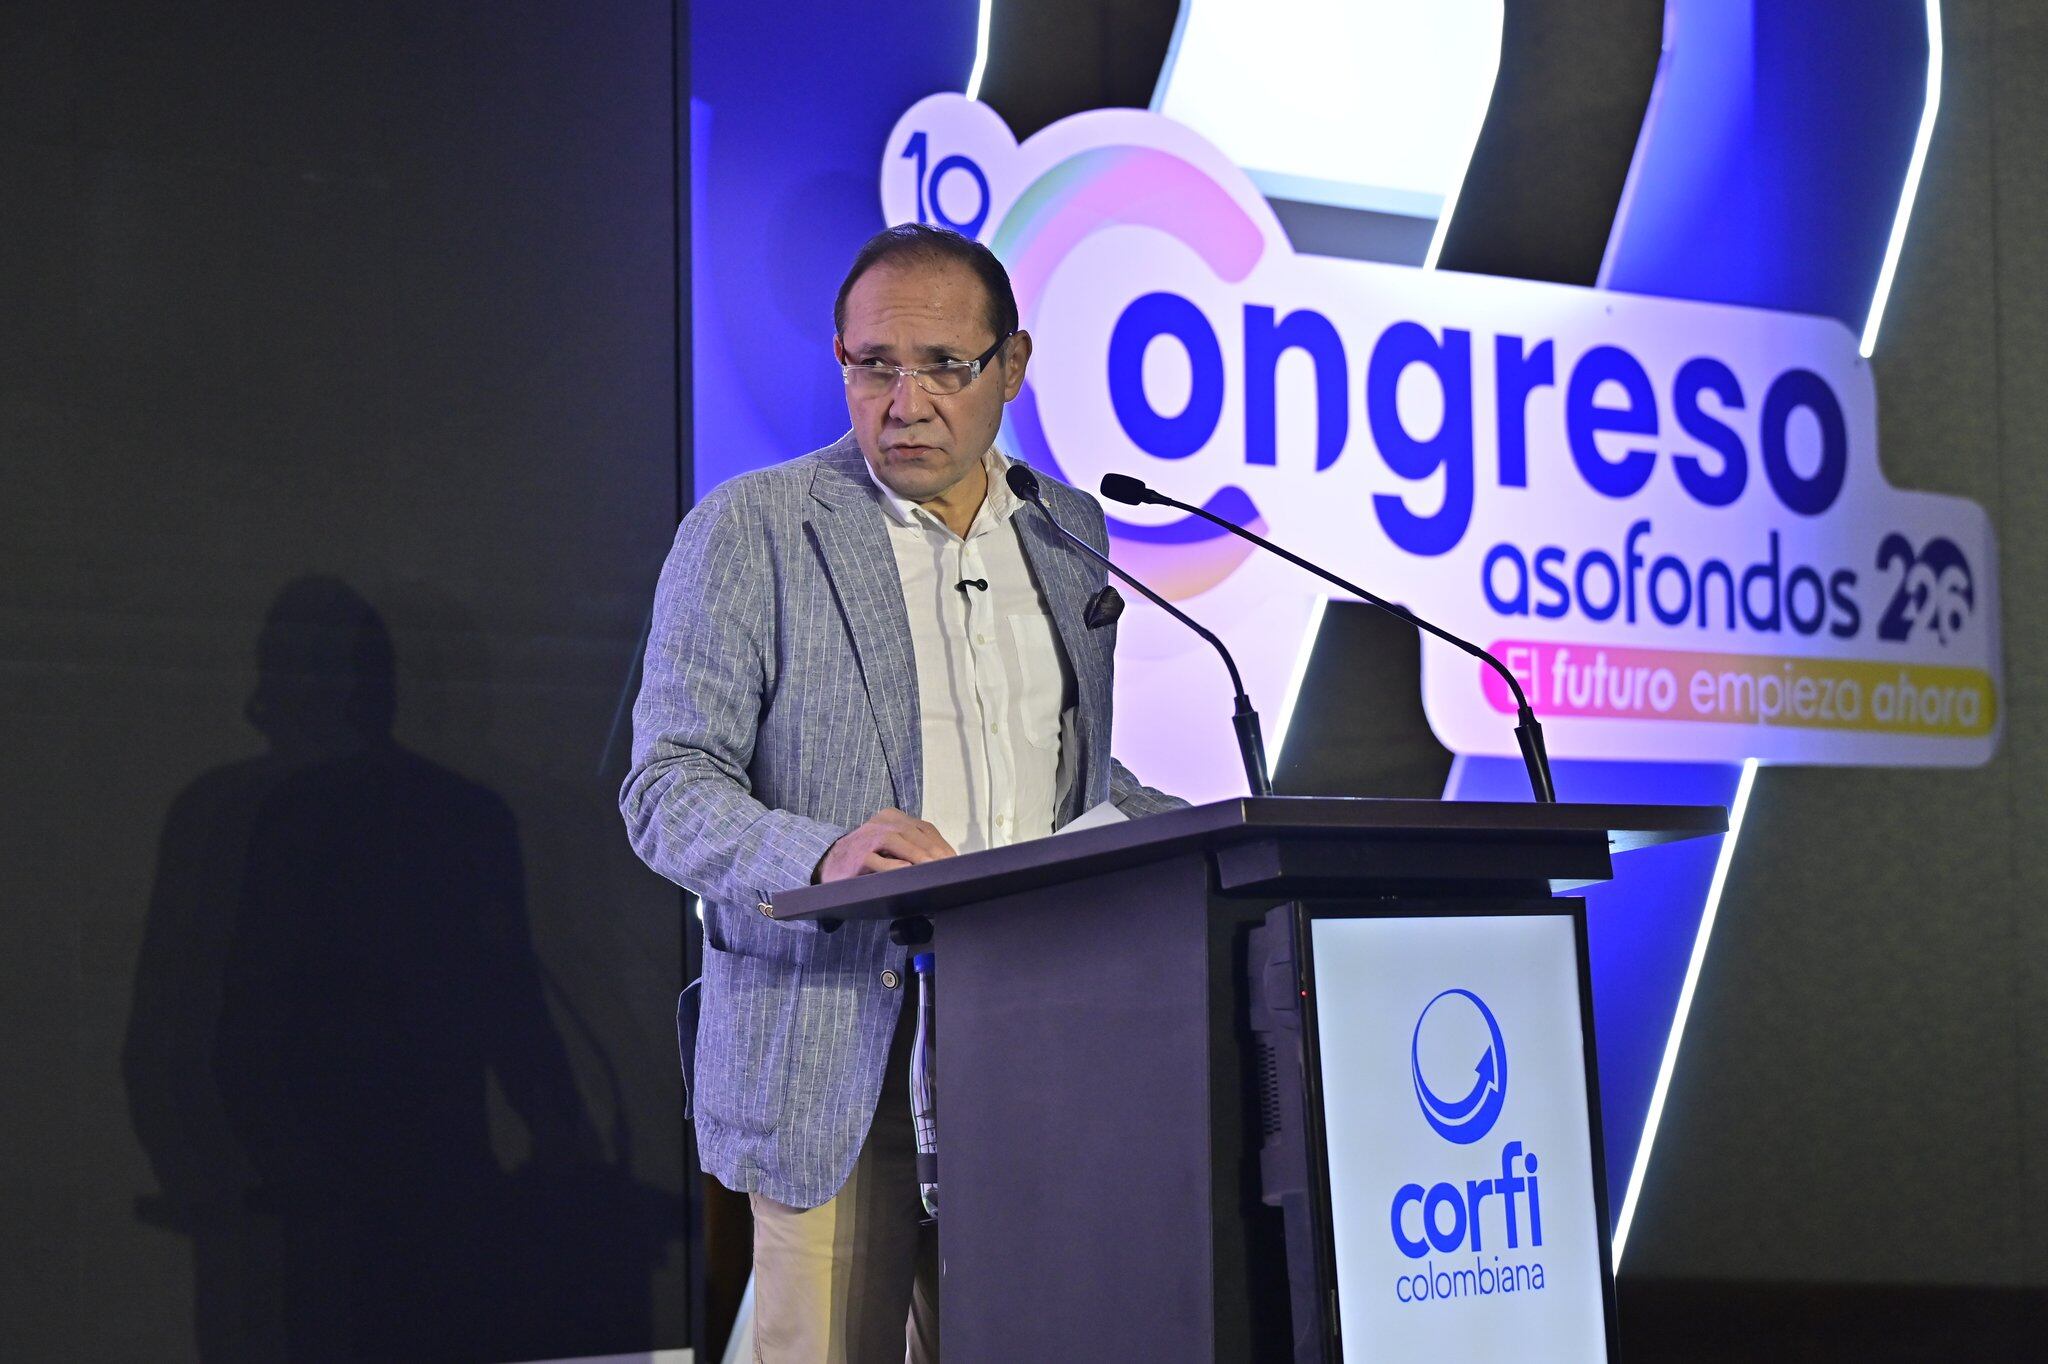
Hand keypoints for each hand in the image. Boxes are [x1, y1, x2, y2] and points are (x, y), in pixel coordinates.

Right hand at [816, 808, 956, 881]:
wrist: (828, 862)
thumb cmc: (867, 855)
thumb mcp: (891, 844)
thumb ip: (913, 846)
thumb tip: (945, 861)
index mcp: (893, 817)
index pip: (925, 828)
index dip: (942, 844)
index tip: (956, 860)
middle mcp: (881, 823)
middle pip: (915, 834)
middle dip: (935, 852)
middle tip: (951, 868)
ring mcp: (868, 838)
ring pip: (898, 843)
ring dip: (919, 857)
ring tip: (935, 870)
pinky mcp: (857, 856)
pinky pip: (878, 860)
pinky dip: (893, 866)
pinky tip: (907, 872)